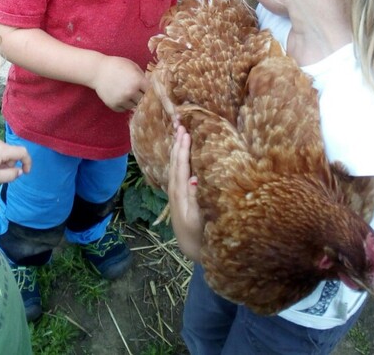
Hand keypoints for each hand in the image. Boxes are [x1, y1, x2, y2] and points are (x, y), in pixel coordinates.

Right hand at [88, 55, 146, 111]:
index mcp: (138, 81)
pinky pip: (124, 109)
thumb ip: (142, 76)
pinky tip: (120, 96)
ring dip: (133, 101)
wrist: (97, 71)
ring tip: (127, 93)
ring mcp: (122, 100)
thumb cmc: (116, 65)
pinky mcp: (114, 105)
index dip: (151, 91)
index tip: (148, 90)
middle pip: (144, 101)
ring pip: (134, 106)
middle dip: (143, 97)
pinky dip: (124, 105)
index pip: (151, 92)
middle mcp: (131, 92)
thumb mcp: (132, 65)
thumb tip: (151, 86)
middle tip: (139, 93)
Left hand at [167, 121, 203, 260]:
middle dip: (177, 144)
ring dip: (176, 149)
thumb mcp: (197, 219)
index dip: (183, 150)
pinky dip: (178, 159)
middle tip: (180, 124)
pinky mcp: (179, 195)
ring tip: (179, 133)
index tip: (185, 133)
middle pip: (174, 163)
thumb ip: (195, 200)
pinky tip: (181, 152)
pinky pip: (177, 171)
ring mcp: (176, 192)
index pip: (180, 167)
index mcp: (180, 194)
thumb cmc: (198, 235)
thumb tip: (194, 179)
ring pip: (174, 166)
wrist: (191, 248)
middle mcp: (175, 191)